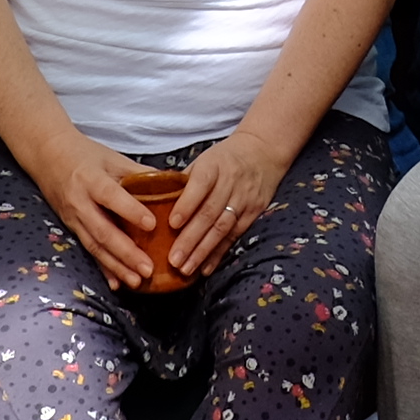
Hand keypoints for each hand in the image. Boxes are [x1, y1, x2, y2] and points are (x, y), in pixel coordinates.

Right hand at [26, 128, 172, 290]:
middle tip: (148, 268)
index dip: (131, 211)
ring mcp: (73, 218)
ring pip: (95, 246)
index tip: (152, 224)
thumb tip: (174, 183)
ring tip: (136, 281)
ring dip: (116, 267)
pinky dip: (103, 269)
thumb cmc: (84, 154)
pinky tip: (116, 283)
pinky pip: (88, 251)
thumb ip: (140, 172)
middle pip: (103, 231)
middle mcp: (80, 202)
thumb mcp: (112, 157)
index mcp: (91, 179)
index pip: (111, 196)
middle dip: (126, 253)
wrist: (47, 155)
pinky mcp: (71, 228)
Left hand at [166, 126, 294, 272]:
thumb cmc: (224, 158)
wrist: (263, 151)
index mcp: (213, 165)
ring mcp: (244, 199)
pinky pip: (234, 236)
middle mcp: (230, 182)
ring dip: (202, 252)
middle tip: (173, 259)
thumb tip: (156, 205)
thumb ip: (183, 181)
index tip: (172, 223)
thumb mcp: (203, 159)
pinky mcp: (253, 213)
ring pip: (222, 228)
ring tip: (185, 268)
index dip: (186, 205)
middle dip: (190, 239)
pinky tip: (205, 268)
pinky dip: (218, 254)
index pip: (200, 185)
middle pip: (209, 213)